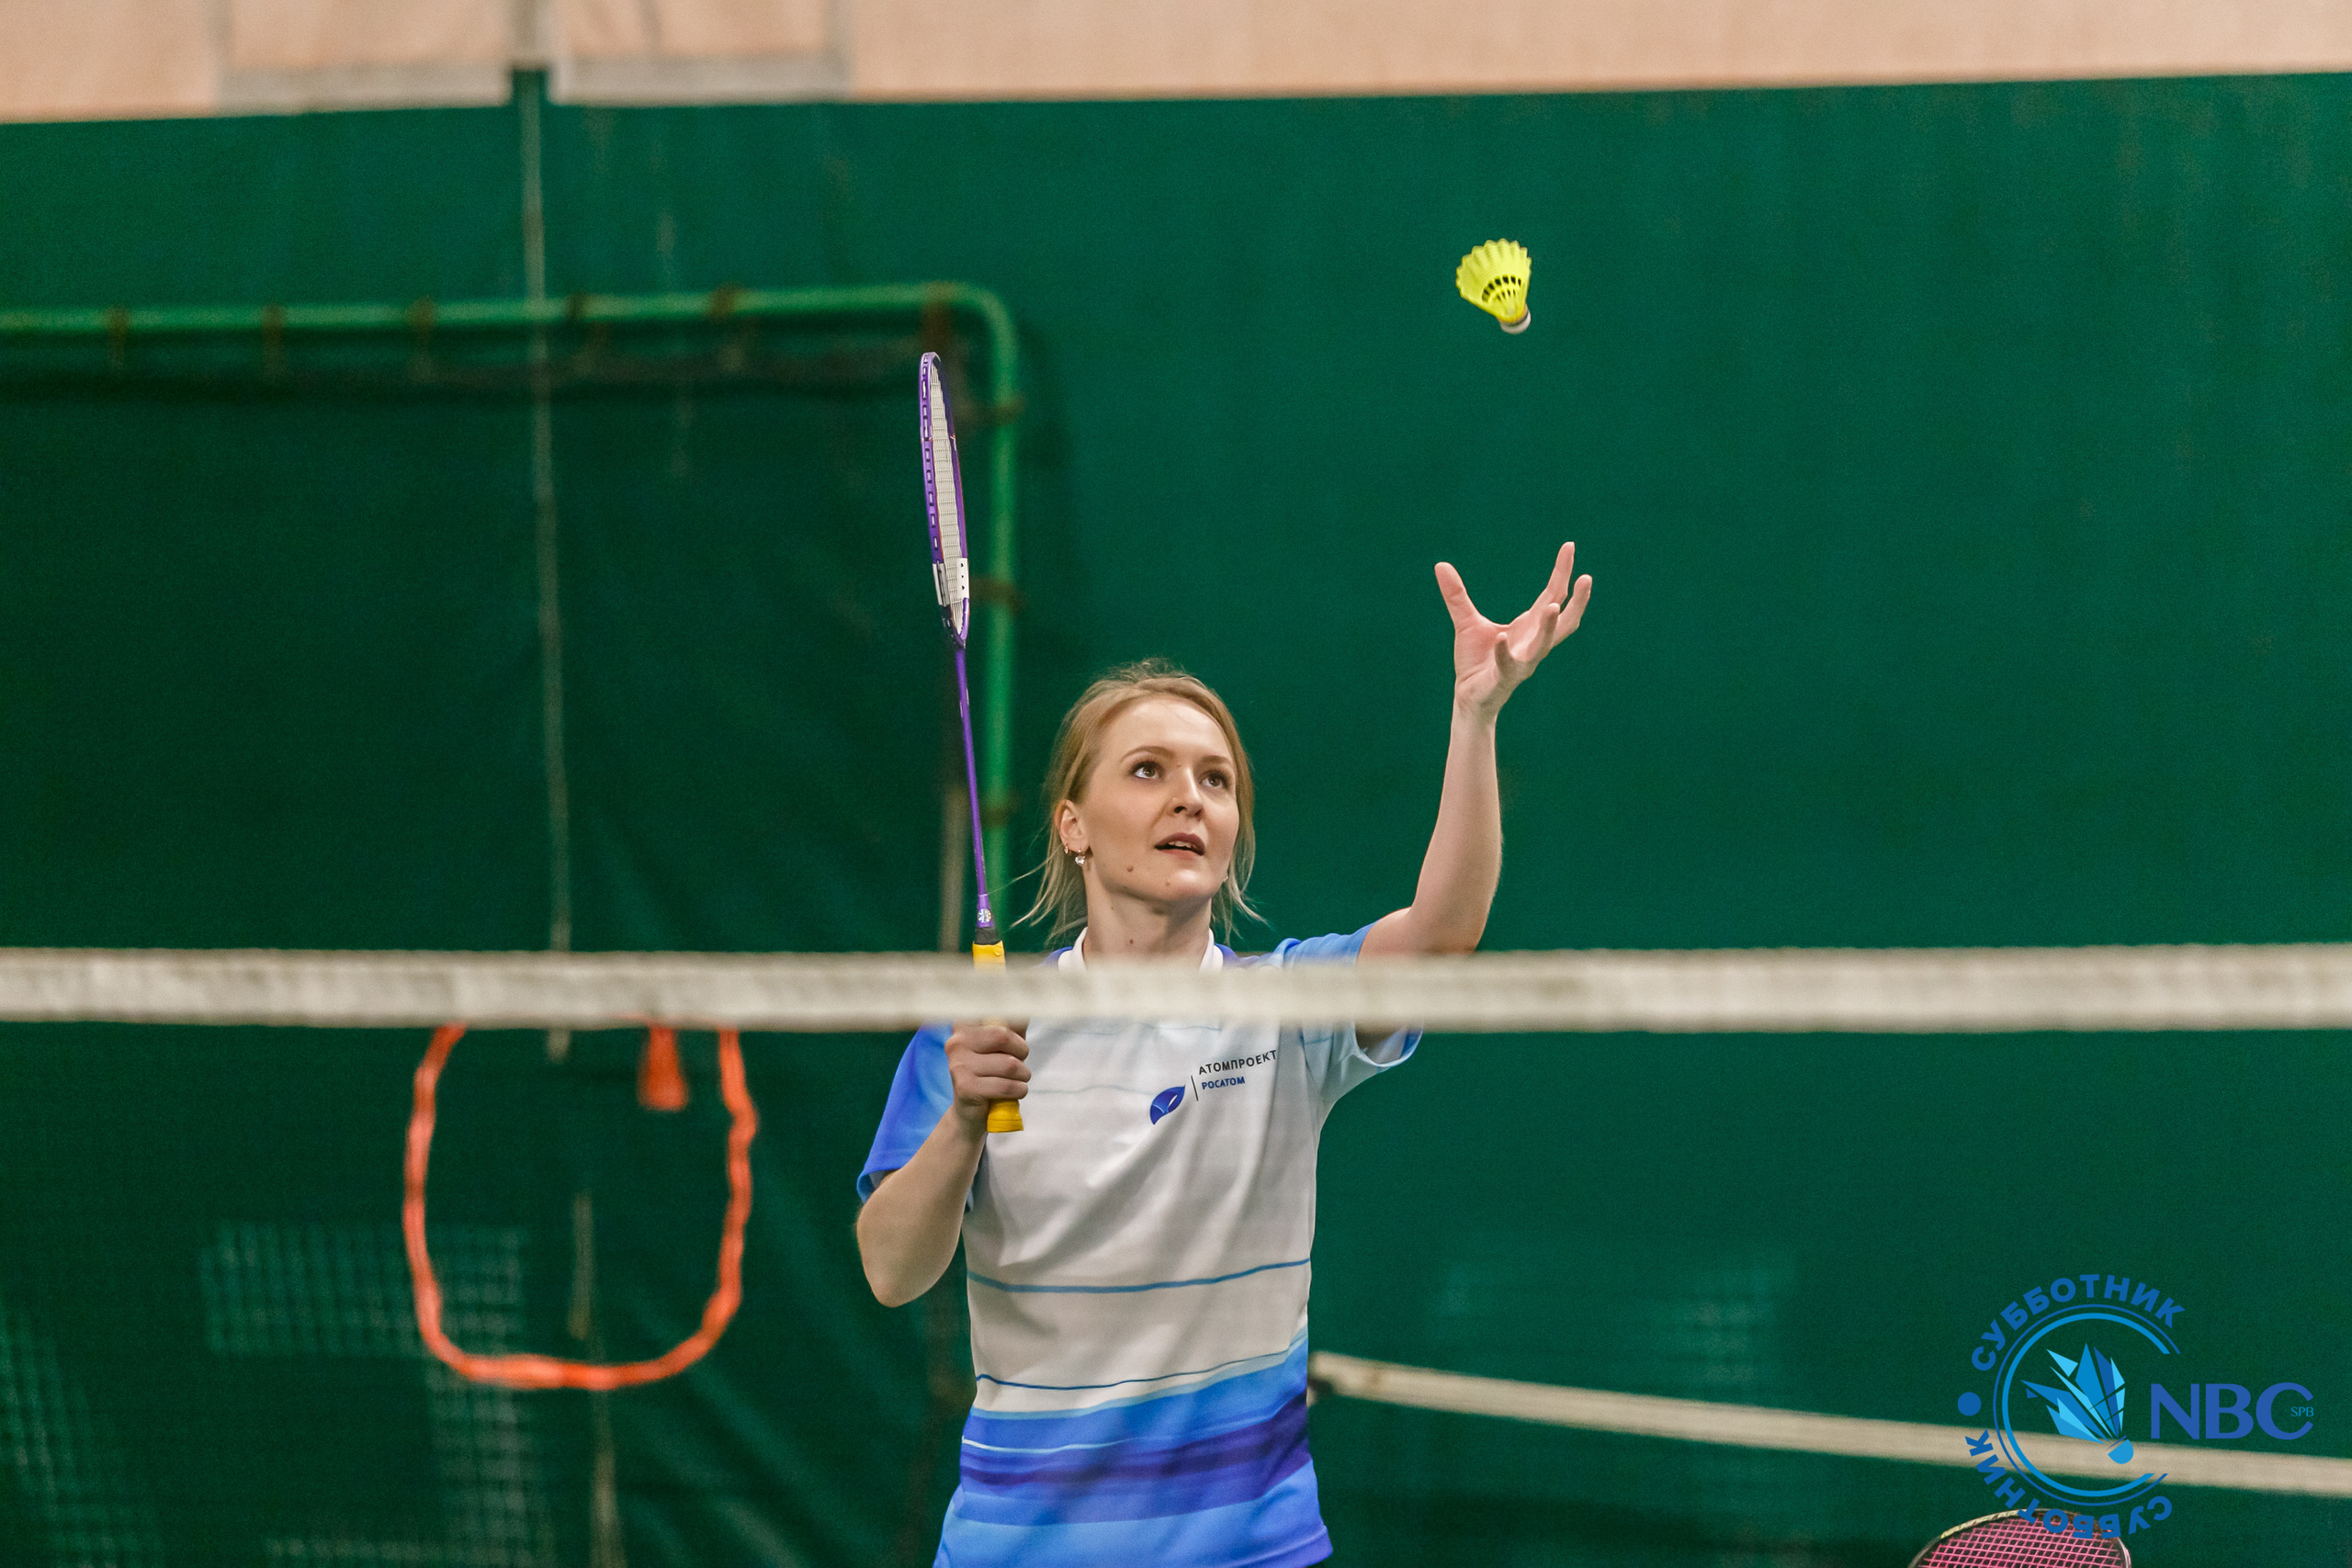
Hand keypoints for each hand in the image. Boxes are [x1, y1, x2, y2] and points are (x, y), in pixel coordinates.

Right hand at [943, 1022, 1028, 1130]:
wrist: (972, 1111)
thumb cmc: (993, 1071)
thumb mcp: (1005, 1044)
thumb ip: (1015, 1023)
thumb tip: (1028, 1007)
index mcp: (964, 1024)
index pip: (999, 1013)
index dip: (1015, 1029)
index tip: (1015, 1042)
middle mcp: (956, 1041)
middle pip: (1003, 1035)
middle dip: (1021, 1052)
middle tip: (1019, 1063)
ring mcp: (959, 1065)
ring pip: (1009, 1064)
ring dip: (1023, 1075)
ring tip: (1017, 1080)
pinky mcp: (965, 1087)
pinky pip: (1006, 1086)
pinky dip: (1019, 1090)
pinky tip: (1014, 1092)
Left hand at [1436, 542, 1591, 721]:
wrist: (1468, 697)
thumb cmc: (1476, 660)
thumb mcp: (1465, 622)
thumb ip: (1456, 595)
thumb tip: (1440, 564)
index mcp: (1530, 627)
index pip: (1553, 595)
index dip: (1561, 572)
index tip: (1569, 545)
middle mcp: (1533, 643)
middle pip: (1564, 621)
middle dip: (1577, 601)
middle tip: (1587, 577)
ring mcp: (1522, 662)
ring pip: (1543, 645)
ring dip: (1550, 626)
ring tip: (1554, 605)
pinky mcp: (1503, 678)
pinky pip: (1507, 665)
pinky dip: (1504, 652)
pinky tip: (1501, 637)